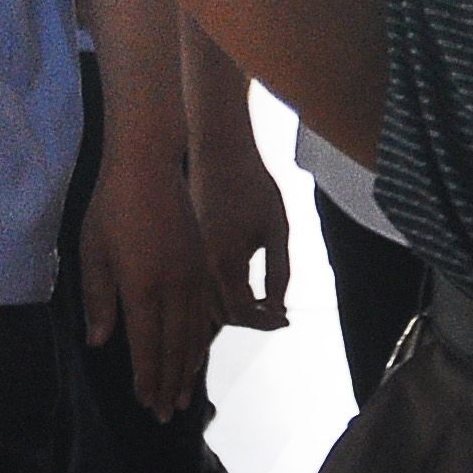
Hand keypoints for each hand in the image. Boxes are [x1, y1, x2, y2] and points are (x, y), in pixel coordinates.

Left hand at [80, 152, 219, 418]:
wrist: (149, 165)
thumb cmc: (112, 207)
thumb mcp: (93, 252)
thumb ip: (99, 299)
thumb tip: (100, 342)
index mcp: (143, 287)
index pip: (146, 346)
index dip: (146, 378)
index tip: (145, 403)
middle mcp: (173, 287)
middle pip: (174, 347)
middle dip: (169, 383)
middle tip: (165, 414)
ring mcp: (192, 276)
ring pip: (194, 333)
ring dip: (188, 367)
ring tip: (183, 396)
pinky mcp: (201, 264)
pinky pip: (204, 312)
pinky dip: (200, 339)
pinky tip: (197, 353)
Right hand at [189, 128, 292, 333]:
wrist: (219, 150)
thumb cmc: (253, 185)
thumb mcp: (277, 229)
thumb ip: (280, 273)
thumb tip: (277, 309)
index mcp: (225, 261)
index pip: (243, 313)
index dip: (267, 322)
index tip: (286, 320)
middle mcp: (201, 265)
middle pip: (223, 316)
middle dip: (252, 320)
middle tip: (277, 315)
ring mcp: (190, 258)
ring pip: (207, 305)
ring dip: (234, 312)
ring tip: (261, 305)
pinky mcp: (186, 250)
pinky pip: (200, 287)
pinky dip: (220, 296)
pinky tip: (241, 288)